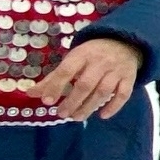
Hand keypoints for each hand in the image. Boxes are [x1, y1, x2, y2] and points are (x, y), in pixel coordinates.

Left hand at [27, 38, 143, 120]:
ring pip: (103, 92)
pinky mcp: (129, 78)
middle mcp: (100, 62)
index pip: (67, 70)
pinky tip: (102, 115)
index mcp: (82, 55)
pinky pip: (123, 94)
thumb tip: (31, 93)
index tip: (47, 101)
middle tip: (61, 114)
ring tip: (77, 117)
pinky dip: (113, 106)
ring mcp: (116, 71)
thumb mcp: (73, 59)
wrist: (125, 42)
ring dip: (89, 107)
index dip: (56, 86)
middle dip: (72, 101)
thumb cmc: (92, 54)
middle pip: (86, 84)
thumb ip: (54, 77)